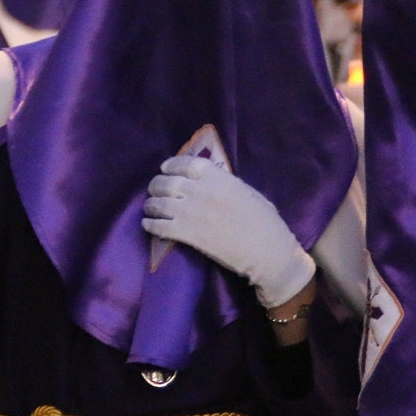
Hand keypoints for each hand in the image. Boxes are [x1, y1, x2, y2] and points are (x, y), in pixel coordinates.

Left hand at [144, 156, 314, 307]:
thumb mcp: (248, 193)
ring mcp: (193, 212)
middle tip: (155, 189)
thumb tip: (210, 181)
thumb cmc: (266, 222)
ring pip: (160, 203)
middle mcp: (202, 191)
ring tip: (149, 207)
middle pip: (168, 182)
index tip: (165, 168)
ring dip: (151, 204)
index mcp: (220, 178)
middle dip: (157, 185)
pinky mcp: (188, 234)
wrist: (267, 251)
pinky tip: (148, 224)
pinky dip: (151, 224)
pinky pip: (160, 226)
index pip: (187, 164)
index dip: (172, 164)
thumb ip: (226, 184)